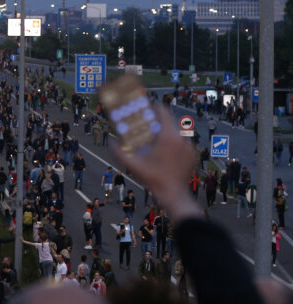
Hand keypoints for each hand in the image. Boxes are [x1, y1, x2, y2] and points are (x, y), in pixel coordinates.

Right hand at [112, 106, 199, 221]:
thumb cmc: (154, 180)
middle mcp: (181, 139)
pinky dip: (173, 143)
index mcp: (168, 138)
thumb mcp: (133, 166)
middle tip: (147, 127)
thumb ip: (119, 153)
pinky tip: (164, 153)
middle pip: (169, 122)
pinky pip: (182, 142)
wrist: (174, 195)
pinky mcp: (192, 154)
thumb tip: (111, 142)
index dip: (154, 108)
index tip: (146, 110)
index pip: (163, 112)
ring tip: (155, 142)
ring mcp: (189, 146)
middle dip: (158, 123)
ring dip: (165, 133)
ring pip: (176, 132)